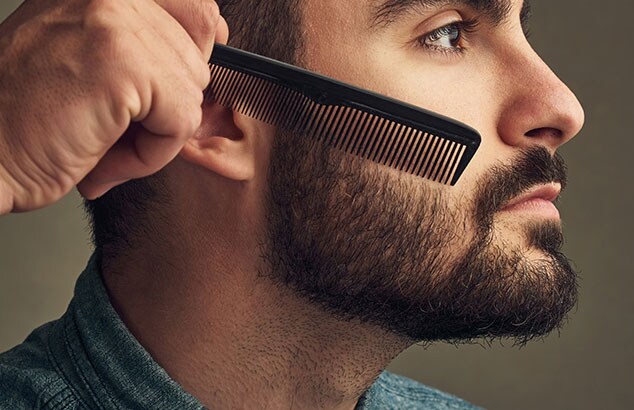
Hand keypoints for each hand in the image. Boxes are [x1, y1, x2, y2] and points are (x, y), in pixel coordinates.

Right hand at [0, 0, 228, 213]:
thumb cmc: (28, 120)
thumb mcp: (89, 59)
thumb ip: (146, 45)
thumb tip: (214, 42)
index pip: (195, 9)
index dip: (194, 53)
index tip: (171, 87)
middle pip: (200, 50)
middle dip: (171, 102)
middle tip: (122, 125)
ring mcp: (115, 22)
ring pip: (193, 88)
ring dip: (159, 131)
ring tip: (106, 140)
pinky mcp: (121, 64)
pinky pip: (181, 119)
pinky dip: (152, 153)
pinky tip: (106, 153)